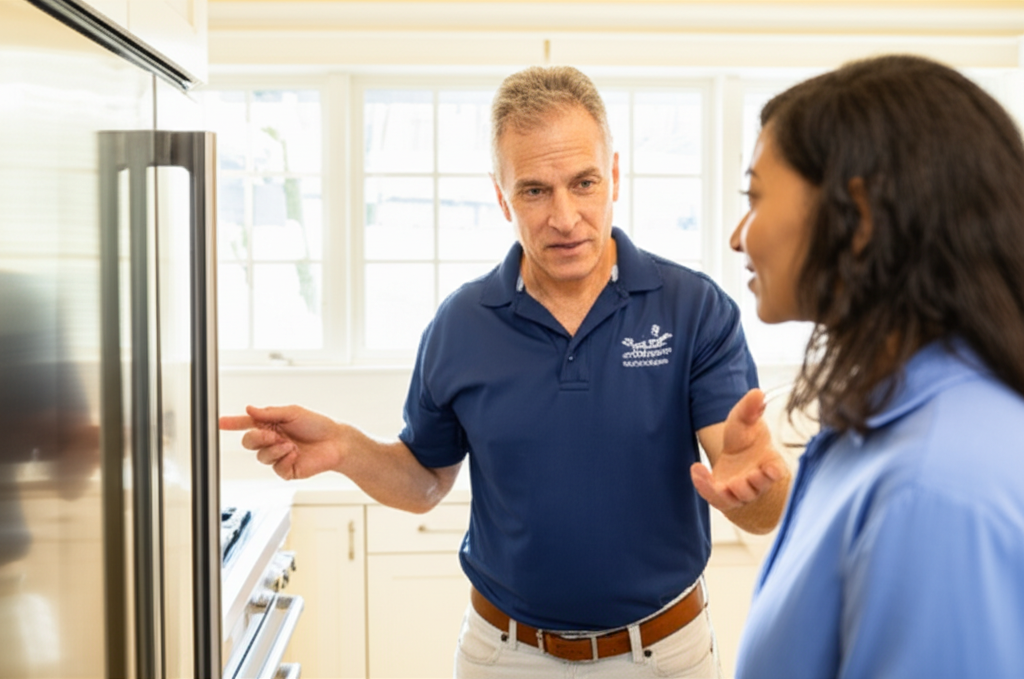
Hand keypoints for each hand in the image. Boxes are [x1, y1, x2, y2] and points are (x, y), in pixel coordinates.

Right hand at [220, 405, 343, 480]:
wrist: (336, 442)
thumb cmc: (317, 425)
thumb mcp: (293, 412)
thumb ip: (270, 413)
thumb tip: (249, 409)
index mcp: (272, 424)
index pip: (247, 424)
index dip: (233, 424)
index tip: (219, 422)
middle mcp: (272, 440)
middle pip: (249, 442)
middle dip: (257, 437)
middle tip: (271, 434)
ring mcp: (279, 456)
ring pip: (262, 456)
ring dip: (275, 449)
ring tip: (290, 444)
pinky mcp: (287, 469)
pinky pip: (276, 468)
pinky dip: (285, 459)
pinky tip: (296, 453)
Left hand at [691, 388, 787, 514]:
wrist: (735, 456)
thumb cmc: (746, 438)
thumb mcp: (746, 420)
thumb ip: (750, 409)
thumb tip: (757, 393)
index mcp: (769, 464)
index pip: (776, 472)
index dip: (774, 472)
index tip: (770, 468)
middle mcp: (757, 481)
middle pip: (757, 488)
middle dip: (753, 484)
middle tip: (746, 477)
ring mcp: (740, 492)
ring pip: (737, 497)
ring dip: (731, 490)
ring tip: (725, 482)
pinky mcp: (722, 496)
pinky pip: (715, 497)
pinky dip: (704, 486)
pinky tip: (696, 468)